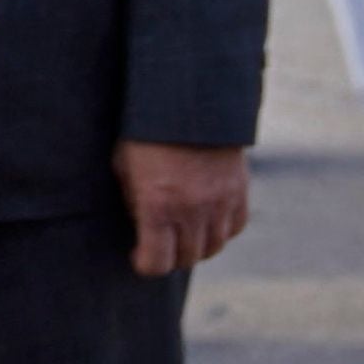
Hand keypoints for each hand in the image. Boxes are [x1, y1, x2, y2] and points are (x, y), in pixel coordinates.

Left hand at [114, 140, 251, 276]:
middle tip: (160, 243)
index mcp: (157, 204)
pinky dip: (221, 229)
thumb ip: (133, 200)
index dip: (145, 264)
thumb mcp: (124, 164)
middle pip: (186, 258)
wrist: (188, 99)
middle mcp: (192, 209)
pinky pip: (234, 227)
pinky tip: (206, 218)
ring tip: (182, 232)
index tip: (139, 256)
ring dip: (196, 245)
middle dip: (170, 255)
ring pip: (213, 247)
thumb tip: (140, 227)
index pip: (157, 262)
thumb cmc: (145, 131)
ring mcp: (220, 202)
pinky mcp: (239, 191)